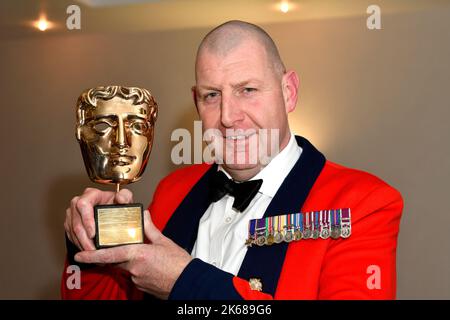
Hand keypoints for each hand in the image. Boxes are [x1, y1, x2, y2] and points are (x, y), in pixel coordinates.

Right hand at [64, 187, 133, 250]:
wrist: (112, 210)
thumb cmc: (117, 203)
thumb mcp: (125, 198)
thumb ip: (125, 196)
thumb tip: (120, 198)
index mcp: (91, 194)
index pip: (83, 205)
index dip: (86, 220)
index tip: (93, 234)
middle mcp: (78, 202)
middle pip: (76, 222)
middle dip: (84, 238)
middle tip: (93, 249)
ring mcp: (72, 212)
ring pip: (72, 230)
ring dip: (81, 243)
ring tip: (91, 253)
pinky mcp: (69, 222)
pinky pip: (70, 235)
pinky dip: (78, 244)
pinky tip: (86, 250)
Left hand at [74, 211, 192, 298]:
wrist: (188, 282)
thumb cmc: (178, 263)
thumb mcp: (164, 242)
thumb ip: (150, 229)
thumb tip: (144, 216)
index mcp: (138, 255)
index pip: (109, 255)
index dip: (92, 255)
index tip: (79, 254)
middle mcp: (133, 268)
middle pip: (114, 261)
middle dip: (109, 256)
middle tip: (107, 248)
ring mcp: (136, 279)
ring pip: (124, 268)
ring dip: (126, 261)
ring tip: (139, 255)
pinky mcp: (141, 285)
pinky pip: (132, 275)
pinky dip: (135, 268)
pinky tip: (146, 264)